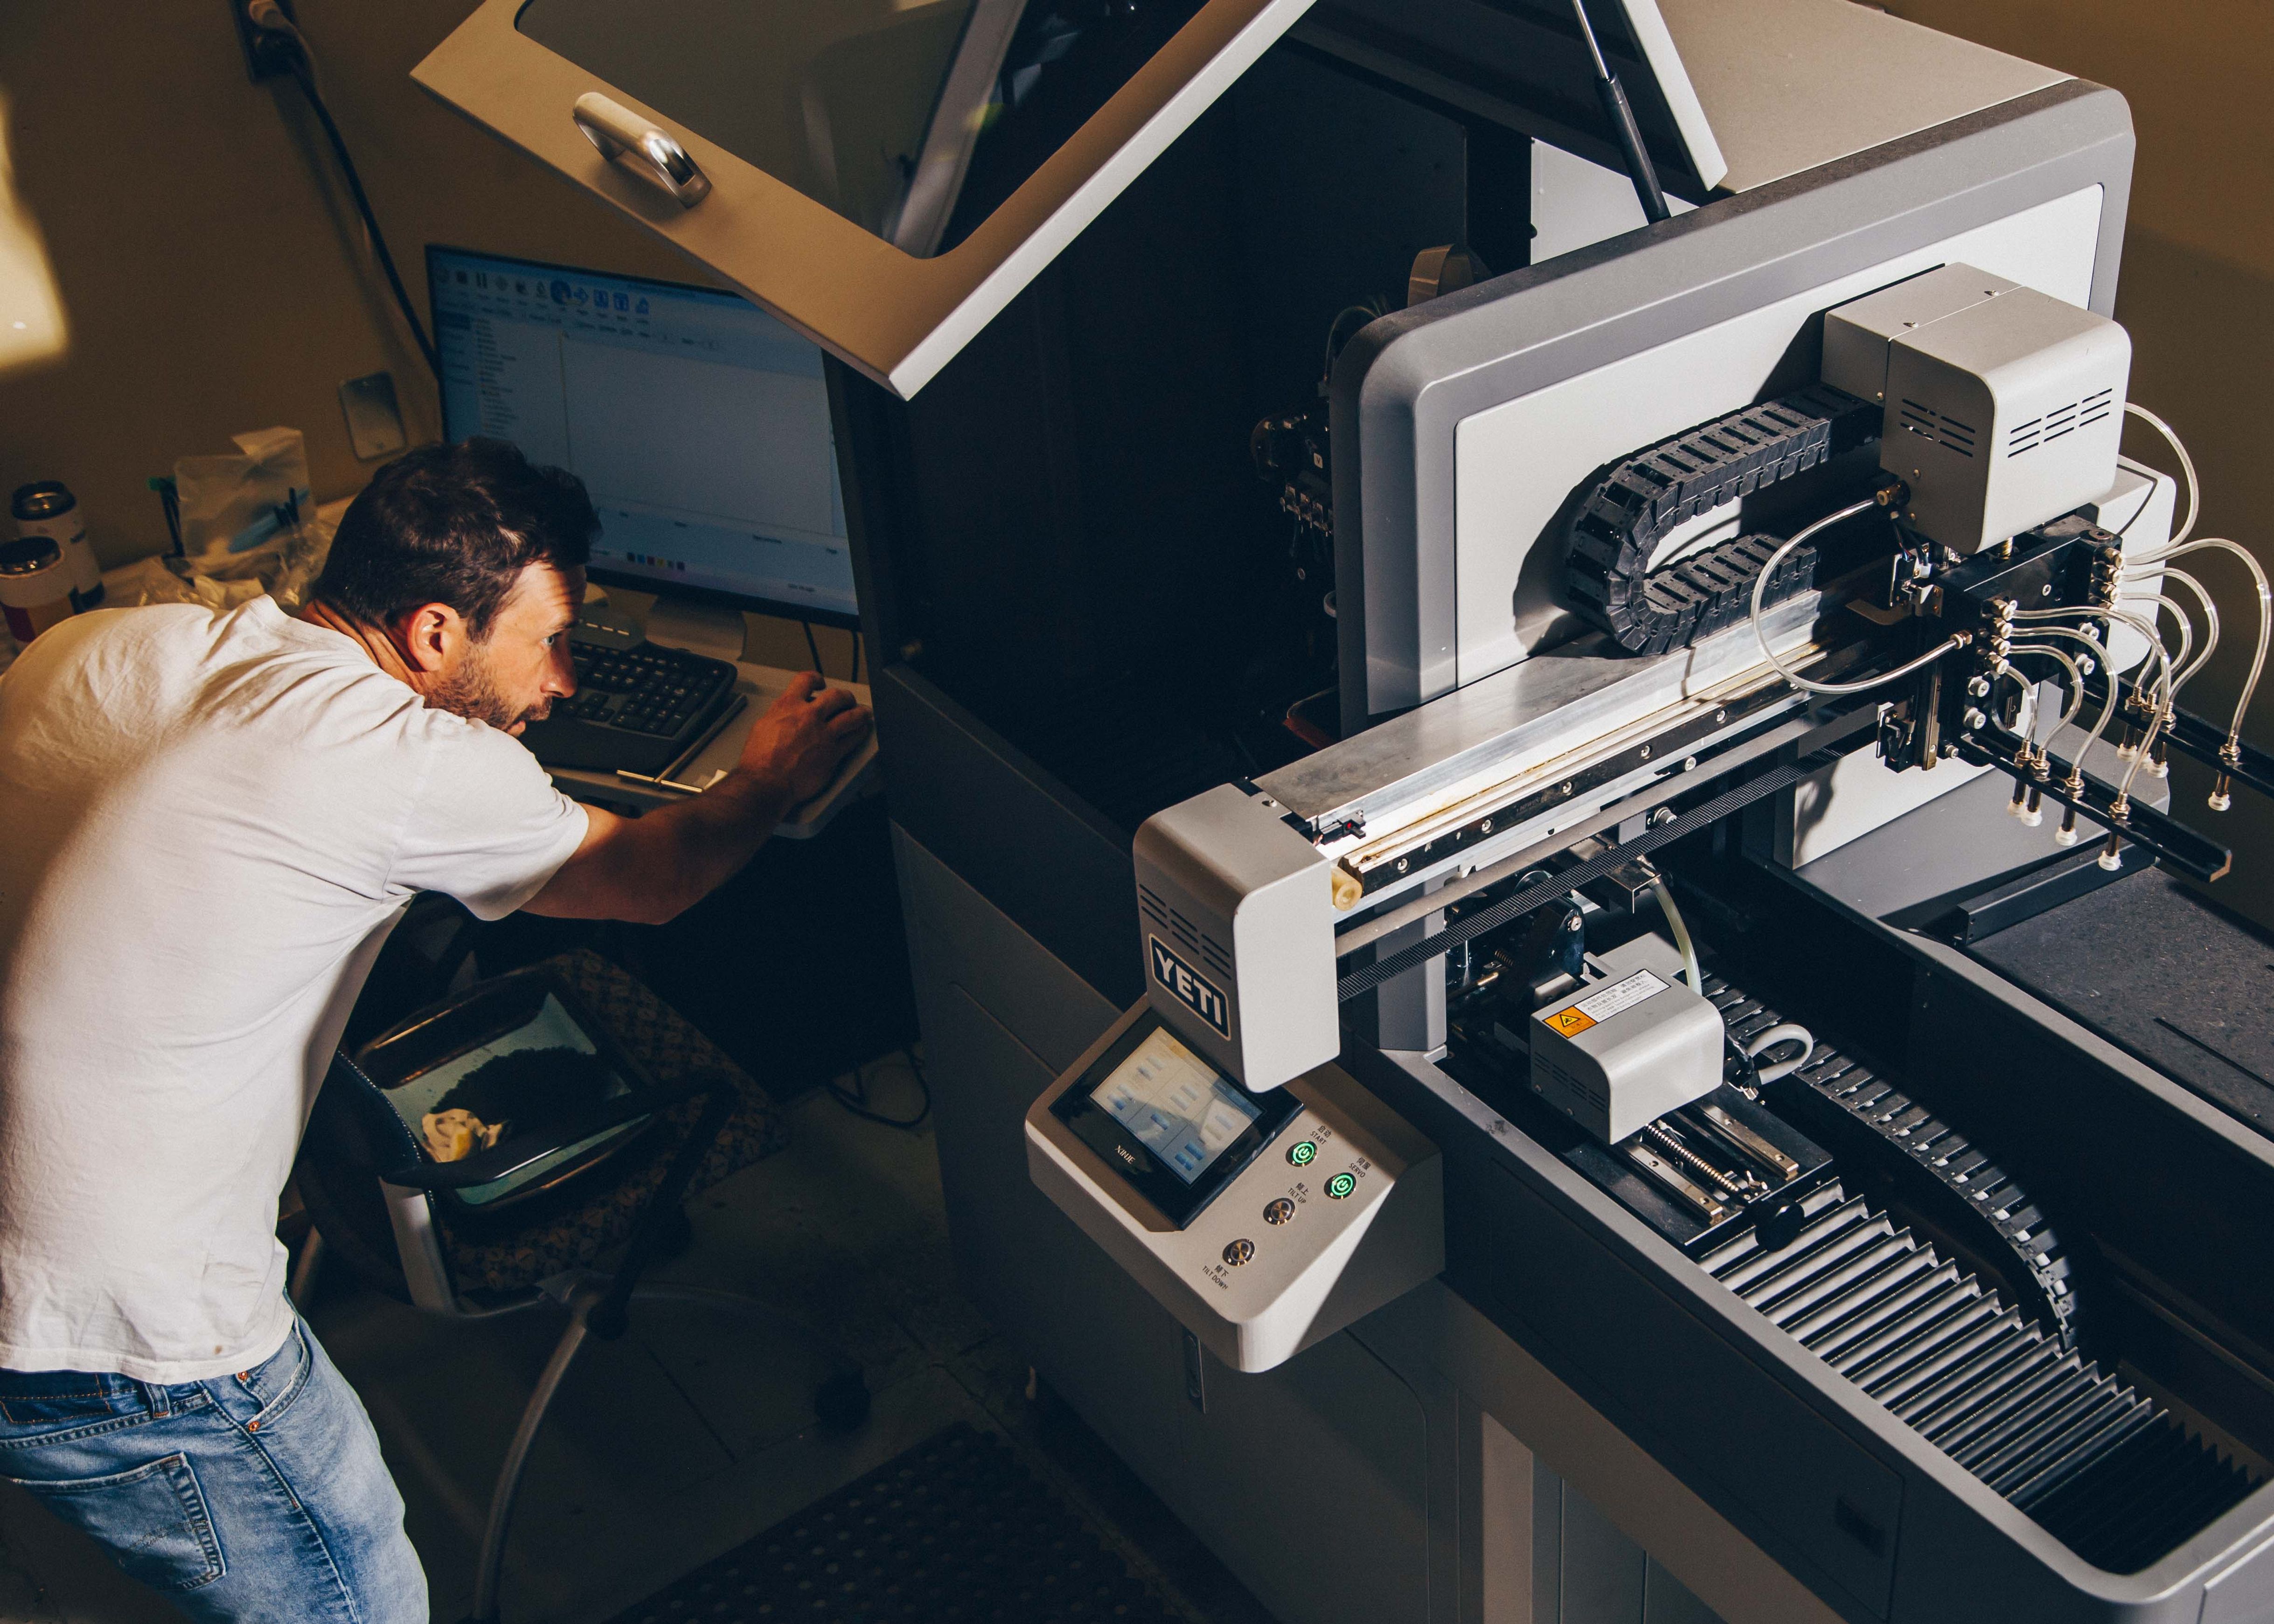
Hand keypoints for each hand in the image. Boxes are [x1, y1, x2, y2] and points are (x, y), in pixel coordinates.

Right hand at [738, 671, 870, 803]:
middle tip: (847, 700)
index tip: (821, 683)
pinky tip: (861, 732)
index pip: (806, 680)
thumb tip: (784, 713)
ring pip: (852, 716)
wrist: (765, 781)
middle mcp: (808, 716)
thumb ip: (779, 715)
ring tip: (864, 713)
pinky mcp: (833, 754)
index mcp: (788, 706)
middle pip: (837, 696)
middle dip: (845, 697)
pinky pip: (853, 739)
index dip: (816, 679)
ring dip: (861, 713)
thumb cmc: (759, 760)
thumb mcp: (762, 726)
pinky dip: (860, 733)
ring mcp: (823, 735)